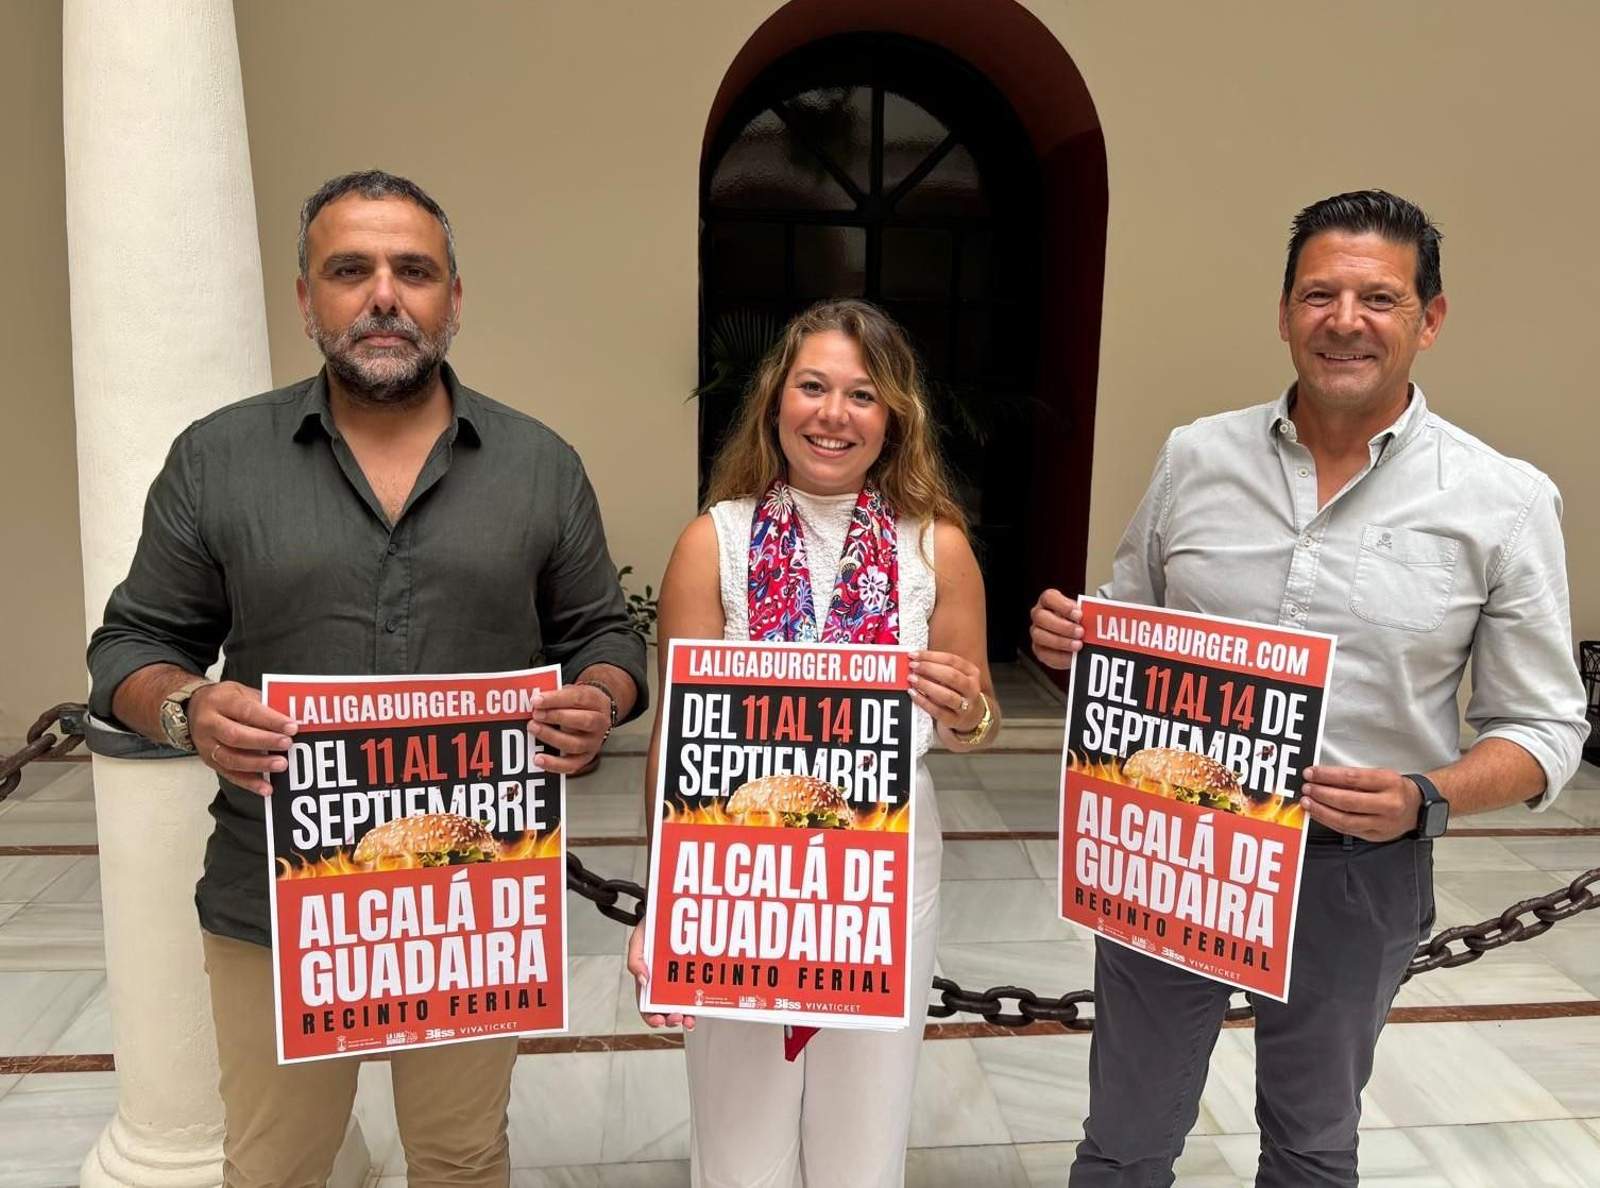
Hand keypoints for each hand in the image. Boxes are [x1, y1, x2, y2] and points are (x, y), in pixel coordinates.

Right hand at [188, 681, 296, 796]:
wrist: (193, 707)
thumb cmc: (223, 699)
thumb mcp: (241, 691)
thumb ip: (263, 703)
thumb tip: (289, 718)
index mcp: (220, 702)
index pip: (247, 711)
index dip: (270, 720)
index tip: (291, 727)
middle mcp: (209, 724)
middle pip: (236, 736)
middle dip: (264, 741)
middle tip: (287, 744)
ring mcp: (206, 745)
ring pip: (231, 758)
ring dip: (258, 764)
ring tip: (280, 764)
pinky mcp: (209, 761)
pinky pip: (229, 775)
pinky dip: (249, 783)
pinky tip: (266, 787)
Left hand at [525, 683, 612, 774]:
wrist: (594, 715)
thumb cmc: (579, 704)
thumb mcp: (571, 692)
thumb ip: (555, 694)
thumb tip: (534, 701)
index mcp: (597, 702)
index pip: (578, 698)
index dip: (556, 700)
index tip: (537, 700)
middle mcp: (599, 723)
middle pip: (582, 721)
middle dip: (555, 717)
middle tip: (536, 714)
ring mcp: (593, 743)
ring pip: (575, 744)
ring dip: (551, 737)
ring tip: (534, 728)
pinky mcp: (585, 758)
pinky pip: (571, 766)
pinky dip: (553, 764)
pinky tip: (538, 758)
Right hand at [627, 923, 694, 1030]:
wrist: (669, 911)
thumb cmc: (650, 927)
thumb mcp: (637, 941)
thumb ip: (635, 960)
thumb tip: (643, 981)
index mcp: (647, 981)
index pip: (647, 1007)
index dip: (651, 1018)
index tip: (659, 1020)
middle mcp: (663, 985)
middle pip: (665, 1011)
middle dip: (672, 1020)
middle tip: (678, 1018)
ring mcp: (679, 981)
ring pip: (683, 1006)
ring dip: (687, 1017)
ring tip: (690, 1019)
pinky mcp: (693, 974)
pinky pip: (697, 992)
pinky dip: (699, 1003)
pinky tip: (703, 1005)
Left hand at [908, 650, 984, 733]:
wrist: (971, 716)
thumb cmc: (957, 691)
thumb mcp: (954, 676)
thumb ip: (938, 667)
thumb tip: (915, 660)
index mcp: (972, 672)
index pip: (952, 660)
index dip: (931, 656)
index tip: (914, 655)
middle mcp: (971, 688)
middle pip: (951, 676)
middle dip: (929, 669)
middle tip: (913, 666)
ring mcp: (966, 706)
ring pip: (947, 695)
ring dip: (927, 686)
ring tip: (912, 679)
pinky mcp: (955, 720)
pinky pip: (938, 711)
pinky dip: (924, 702)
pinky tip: (913, 694)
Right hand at [1030, 589, 1083, 669]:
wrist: (1076, 638)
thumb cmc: (1078, 622)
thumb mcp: (1083, 615)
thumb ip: (1085, 614)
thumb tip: (1093, 620)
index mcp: (1048, 601)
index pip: (1049, 597)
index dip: (1062, 605)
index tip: (1078, 614)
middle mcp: (1039, 615)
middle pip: (1041, 617)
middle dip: (1062, 626)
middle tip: (1080, 632)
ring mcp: (1036, 632)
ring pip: (1040, 636)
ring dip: (1061, 642)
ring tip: (1078, 645)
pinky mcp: (1039, 649)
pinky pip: (1045, 654)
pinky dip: (1060, 656)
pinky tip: (1072, 656)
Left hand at [1301, 766, 1422, 842]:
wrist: (1417, 807)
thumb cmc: (1394, 788)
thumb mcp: (1379, 774)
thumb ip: (1353, 777)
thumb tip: (1321, 777)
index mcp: (1389, 782)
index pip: (1352, 778)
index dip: (1327, 776)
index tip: (1311, 773)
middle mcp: (1388, 804)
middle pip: (1348, 801)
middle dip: (1322, 794)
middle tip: (1307, 788)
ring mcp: (1383, 823)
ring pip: (1346, 820)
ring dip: (1322, 811)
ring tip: (1308, 802)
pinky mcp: (1375, 836)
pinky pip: (1348, 830)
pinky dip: (1329, 822)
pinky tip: (1318, 814)